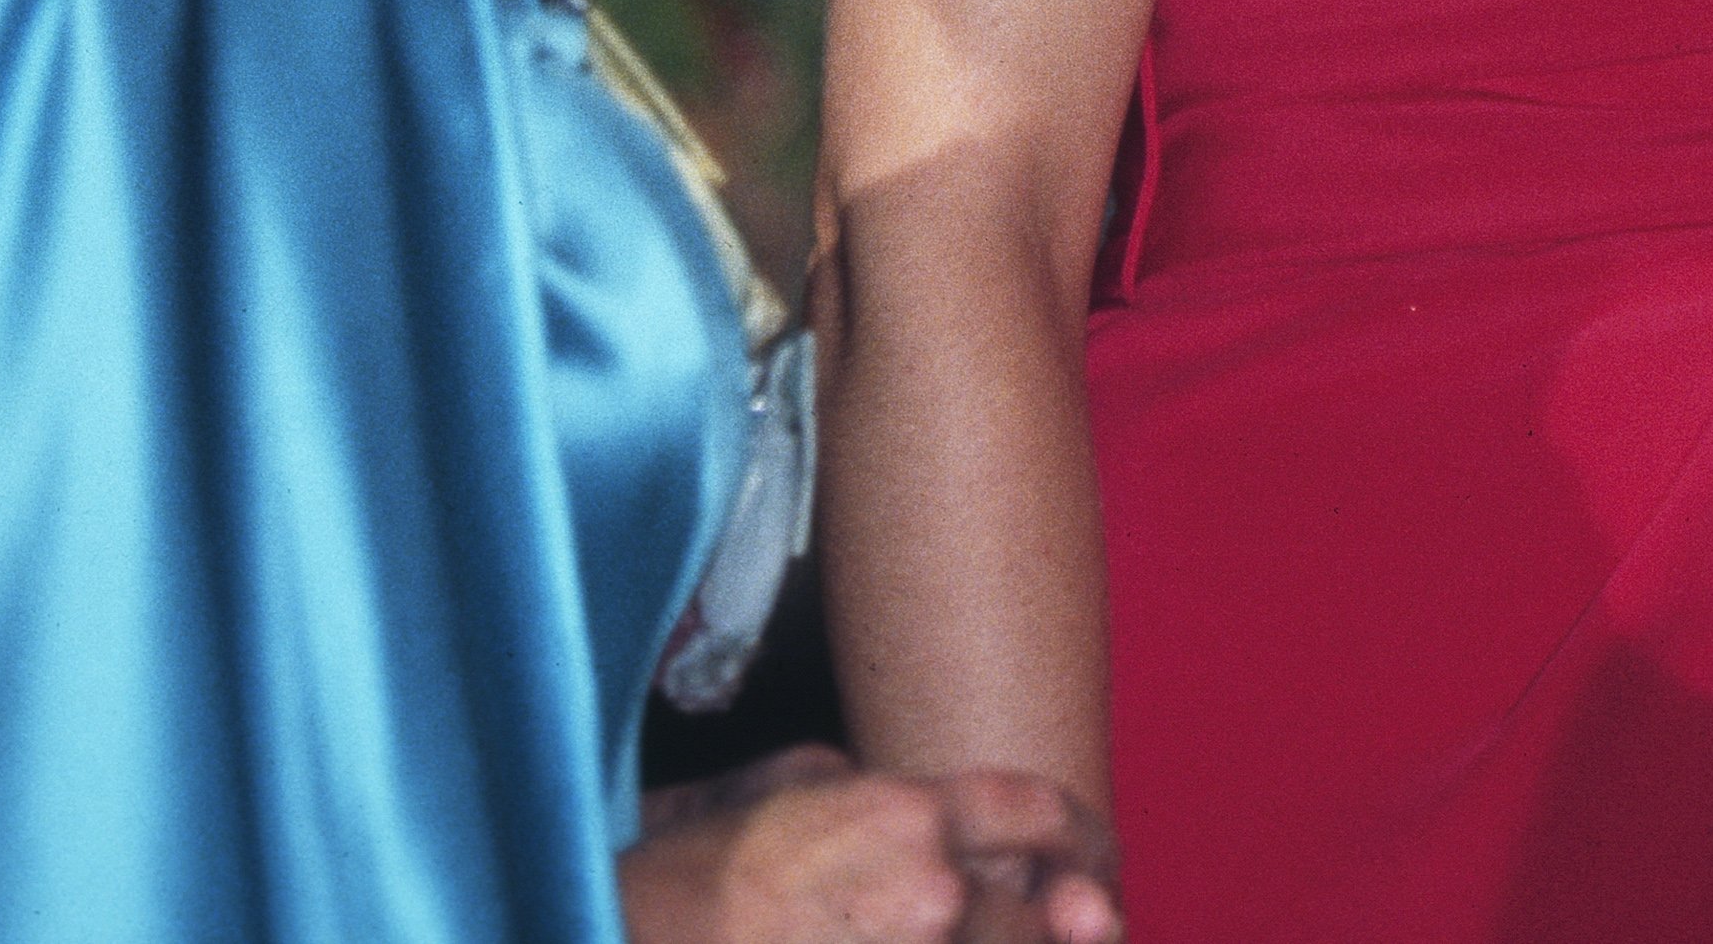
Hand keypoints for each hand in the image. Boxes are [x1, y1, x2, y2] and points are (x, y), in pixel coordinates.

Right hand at [621, 746, 1122, 943]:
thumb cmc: (675, 883)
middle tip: (1073, 926)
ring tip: (1005, 934)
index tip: (1094, 862)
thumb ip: (846, 783)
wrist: (617, 938)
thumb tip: (882, 788)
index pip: (1038, 812)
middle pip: (1041, 915)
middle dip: (1056, 925)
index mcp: (903, 815)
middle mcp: (927, 892)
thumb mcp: (765, 789)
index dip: (1081, 840)